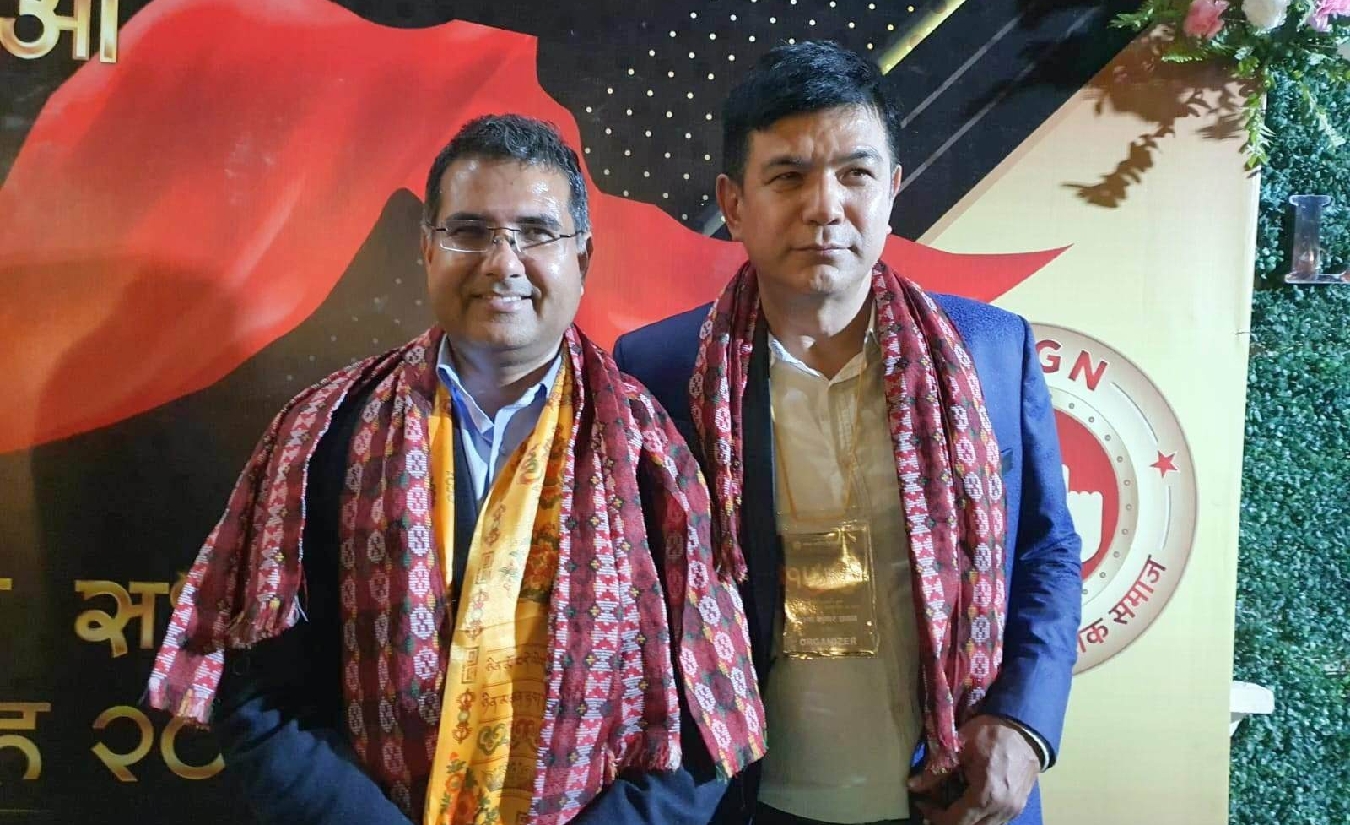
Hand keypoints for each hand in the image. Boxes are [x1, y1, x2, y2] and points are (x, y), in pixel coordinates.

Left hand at [907, 715, 1039, 824]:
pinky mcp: (1018, 807)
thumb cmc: (992, 733)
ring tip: (949, 804)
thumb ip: (935, 770)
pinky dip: (979, 817)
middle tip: (933, 806)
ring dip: (964, 820)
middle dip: (948, 820)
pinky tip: (968, 802)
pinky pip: (994, 821)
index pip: (954, 821)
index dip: (934, 816)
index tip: (922, 803)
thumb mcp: (959, 746)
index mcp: (985, 796)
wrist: (1026, 729)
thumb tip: (913, 785)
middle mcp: (1000, 810)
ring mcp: (1012, 811)